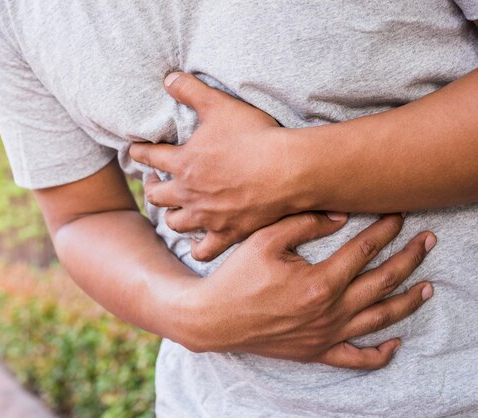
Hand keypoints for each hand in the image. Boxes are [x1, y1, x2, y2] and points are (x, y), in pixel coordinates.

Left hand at [130, 72, 302, 260]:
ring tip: (174, 209)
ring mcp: (206, 217)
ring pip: (174, 223)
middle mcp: (188, 193)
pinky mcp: (227, 233)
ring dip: (170, 215)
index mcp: (183, 163)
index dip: (138, 152)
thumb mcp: (219, 105)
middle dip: (152, 186)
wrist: (288, 170)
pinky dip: (197, 248)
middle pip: (156, 195)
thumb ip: (191, 90)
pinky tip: (197, 243)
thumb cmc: (254, 136)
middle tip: (156, 180)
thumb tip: (168, 77)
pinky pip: (204, 251)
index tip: (134, 151)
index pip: (149, 156)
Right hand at [176, 213, 435, 368]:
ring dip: (408, 301)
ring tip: (427, 286)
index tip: (397, 216)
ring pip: (380, 319)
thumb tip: (340, 216)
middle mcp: (330, 311)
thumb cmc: (236, 277)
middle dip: (410, 258)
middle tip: (426, 241)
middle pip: (383, 282)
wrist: (213, 318)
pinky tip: (394, 343)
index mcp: (320, 281)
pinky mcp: (316, 351)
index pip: (365, 250)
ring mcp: (326, 335)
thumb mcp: (264, 239)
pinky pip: (357, 358)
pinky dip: (380, 353)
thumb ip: (304, 224)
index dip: (385, 230)